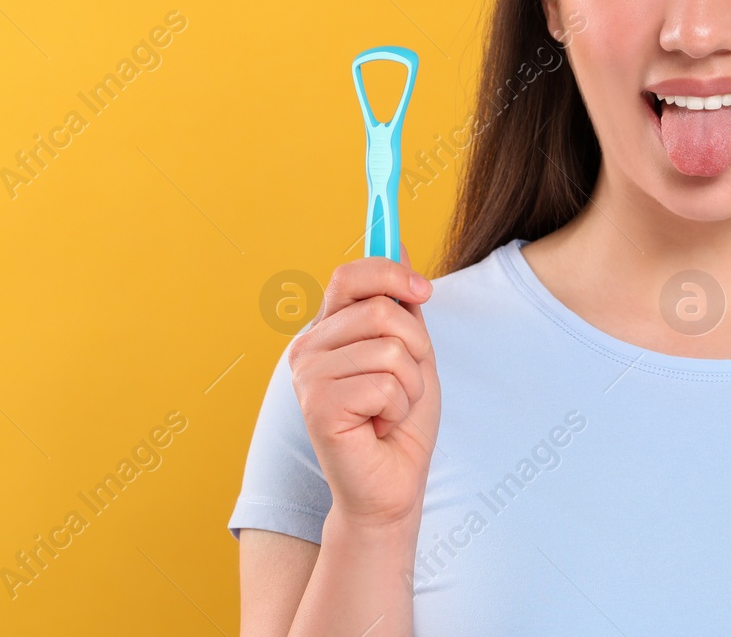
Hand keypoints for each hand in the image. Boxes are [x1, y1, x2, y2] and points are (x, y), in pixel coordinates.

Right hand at [287, 245, 439, 530]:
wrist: (391, 486)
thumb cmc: (399, 422)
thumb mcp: (411, 352)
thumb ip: (401, 304)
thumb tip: (398, 245)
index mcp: (326, 330)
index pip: (350, 275)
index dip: (391, 272)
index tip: (423, 290)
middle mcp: (307, 348)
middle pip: (381, 310)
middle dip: (415, 350)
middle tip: (403, 385)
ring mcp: (308, 377)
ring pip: (390, 349)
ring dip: (409, 385)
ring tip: (389, 410)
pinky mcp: (318, 406)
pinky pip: (385, 384)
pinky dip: (399, 408)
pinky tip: (379, 428)